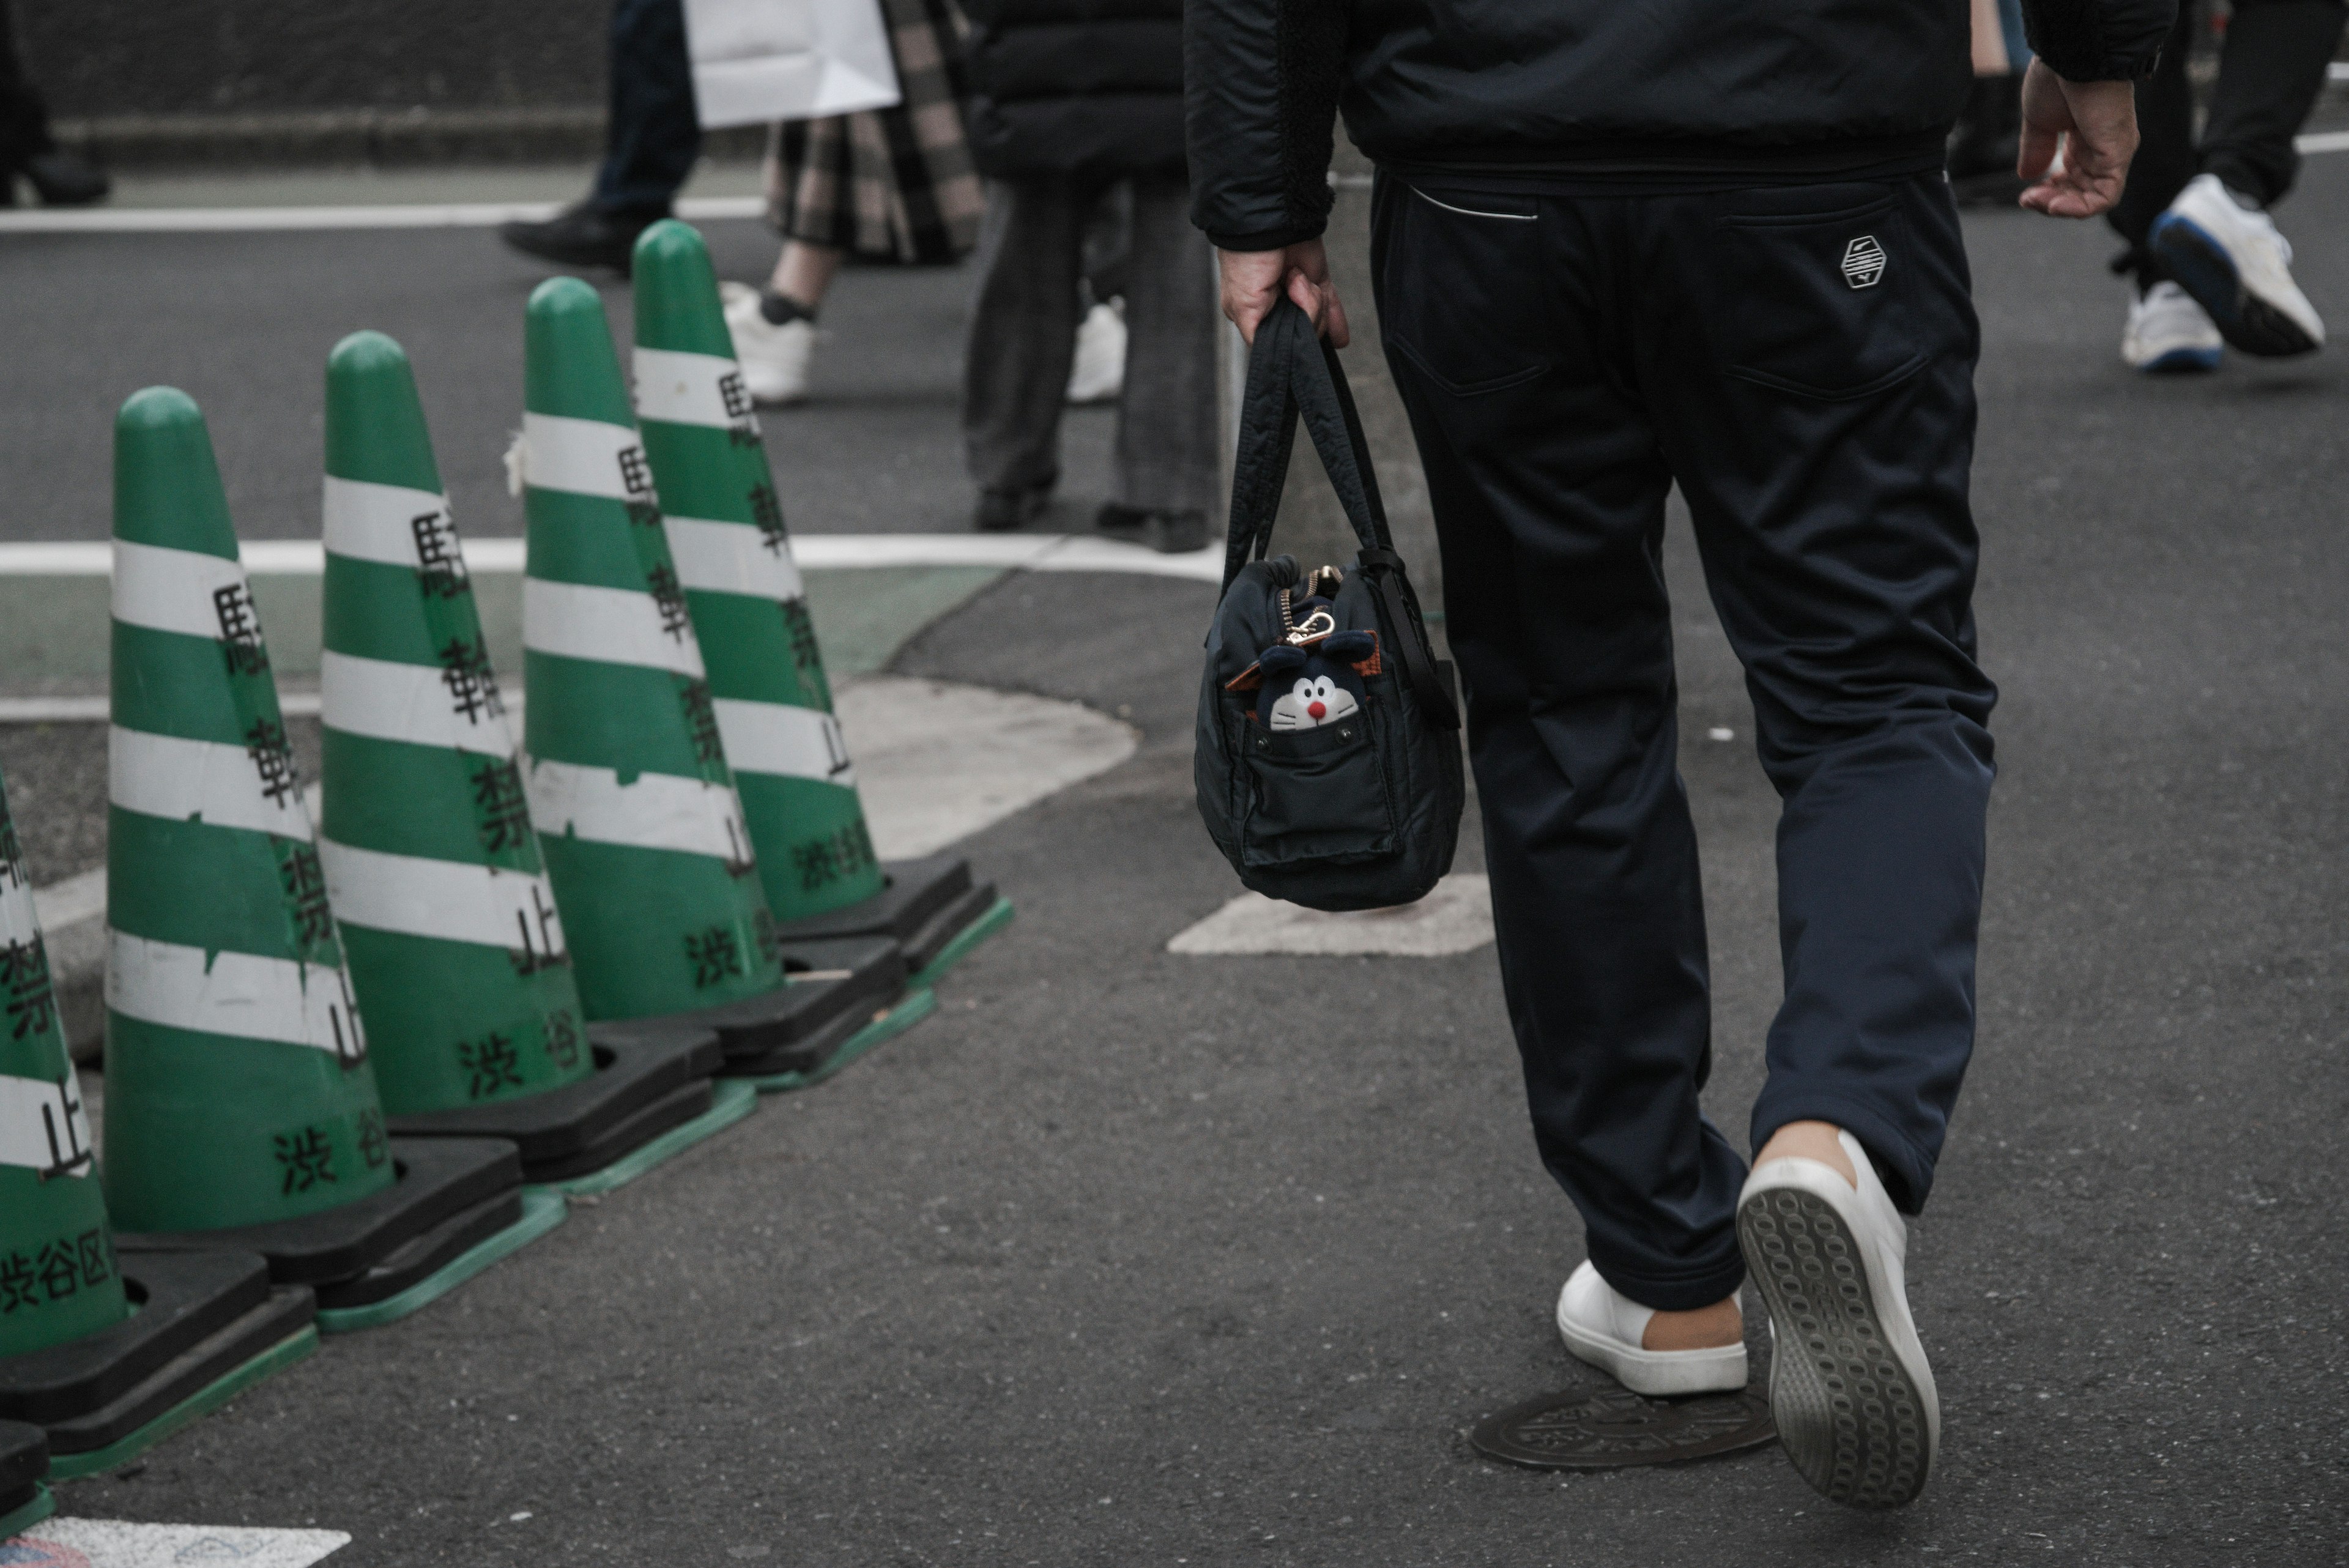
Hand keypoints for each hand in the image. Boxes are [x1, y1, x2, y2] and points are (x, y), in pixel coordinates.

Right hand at [1217, 240, 1350, 346]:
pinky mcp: (1316, 279)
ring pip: (1318, 320)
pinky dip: (1336, 322)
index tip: (1286, 320)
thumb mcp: (1243, 308)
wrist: (1271, 222)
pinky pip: (1331, 307)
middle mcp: (1277, 307)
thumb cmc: (1246, 261)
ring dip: (1313, 301)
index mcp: (1254, 314)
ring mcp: (1298, 294)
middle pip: (1302, 333)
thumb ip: (1255, 335)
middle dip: (1304, 314)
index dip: (1288, 337)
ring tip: (1297, 277)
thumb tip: (1271, 356)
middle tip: (1291, 288)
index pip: (1279, 342)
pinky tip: (1340, 338)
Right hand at [2017, 59, 2138, 218]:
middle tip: (2027, 200)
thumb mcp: (2039, 121)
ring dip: (2063, 209)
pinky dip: (2080, 209)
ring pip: (2094, 199)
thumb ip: (2035, 149)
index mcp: (2086, 137)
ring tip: (2039, 203)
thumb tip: (2028, 176)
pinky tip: (2055, 205)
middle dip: (2052, 202)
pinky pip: (2105, 197)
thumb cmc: (2057, 78)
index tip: (2026, 192)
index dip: (2049, 191)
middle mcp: (2104, 146)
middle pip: (2082, 191)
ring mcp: (2113, 152)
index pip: (2074, 177)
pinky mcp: (2118, 154)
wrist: (2073, 56)